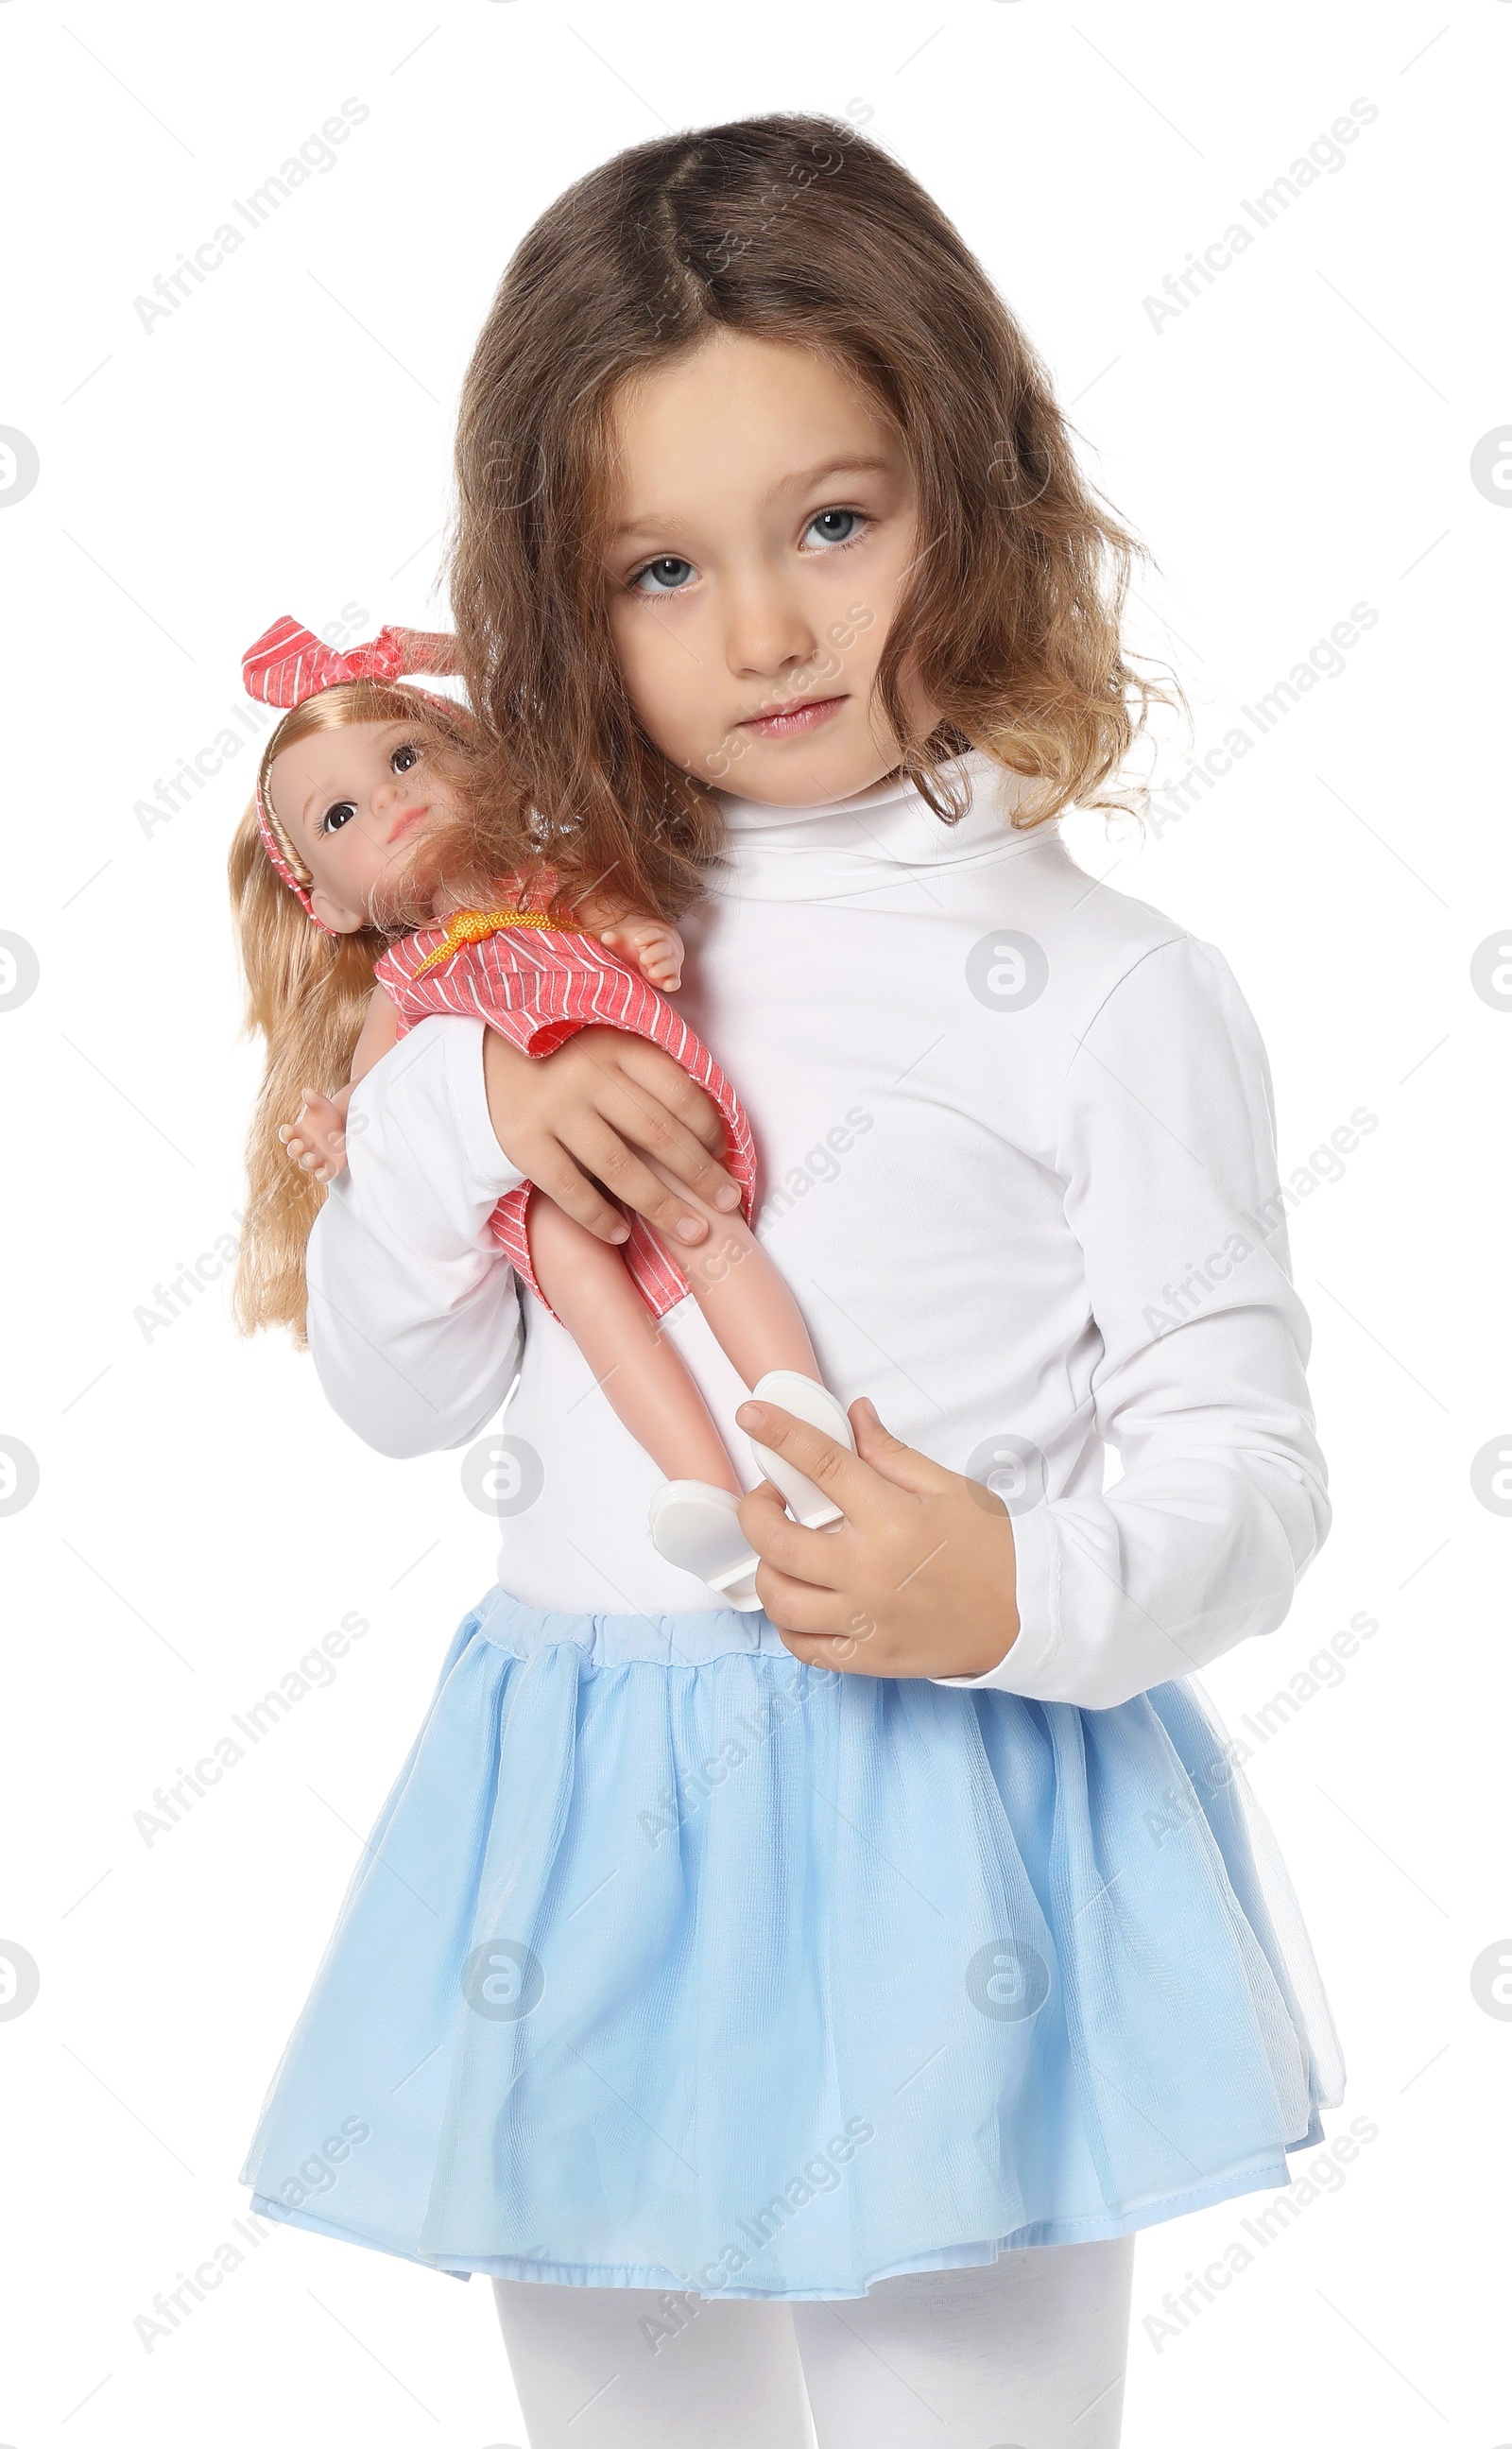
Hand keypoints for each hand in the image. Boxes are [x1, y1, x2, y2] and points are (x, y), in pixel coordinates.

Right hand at [279, 1085, 352, 1184]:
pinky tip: (324, 1171)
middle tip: (299, 1144)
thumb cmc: (327, 1118)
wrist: (346, 1128)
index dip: (286, 1133)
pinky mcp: (329, 1168)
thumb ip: (314, 1099)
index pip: (286, 1135)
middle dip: (295, 1149)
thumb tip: (307, 1091)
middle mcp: (303, 1148)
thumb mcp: (322, 1106)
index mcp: (298, 1133)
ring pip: (306, 1164)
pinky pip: (322, 1175)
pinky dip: (322, 1174)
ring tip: (312, 1158)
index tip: (288, 1128)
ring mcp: (315, 1159)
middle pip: (294, 1151)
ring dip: (307, 1162)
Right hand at [482, 1024, 740, 1247]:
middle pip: (659, 1135)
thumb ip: (645, 1066)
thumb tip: (706, 1123)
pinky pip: (570, 1189)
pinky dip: (599, 1217)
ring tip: (693, 1233)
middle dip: (701, 1175)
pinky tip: (622, 1233)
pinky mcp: (522, 1141)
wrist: (477, 1052)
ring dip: (663, 1207)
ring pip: (621, 1169)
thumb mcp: (604, 1039)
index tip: (725, 1157)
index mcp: (617, 1043)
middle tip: (728, 1204)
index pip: (680, 1092)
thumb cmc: (558, 1050)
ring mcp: (554, 1109)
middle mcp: (588, 1074)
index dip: (710, 1130)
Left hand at [597, 917, 684, 992]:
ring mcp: (670, 963)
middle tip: (643, 958)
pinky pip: (676, 980)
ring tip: (652, 972)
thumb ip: (616, 938)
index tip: (636, 941)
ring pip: (670, 964)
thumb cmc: (637, 946)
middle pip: (664, 948)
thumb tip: (605, 936)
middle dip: (655, 953)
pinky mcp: (671, 978)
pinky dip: (673, 983)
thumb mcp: (625, 940)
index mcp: (654, 936)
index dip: (647, 936)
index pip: (654, 933)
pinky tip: (667, 986)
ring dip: (663, 968)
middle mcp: (665, 949)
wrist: (655, 952)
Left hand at [734, 1396, 1020, 1679]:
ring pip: (779, 1597)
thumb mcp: (947, 1488)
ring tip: (783, 1552)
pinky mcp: (867, 1658)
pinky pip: (802, 1646)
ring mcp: (865, 1620)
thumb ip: (890, 1453)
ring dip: (766, 1568)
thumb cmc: (991, 1548)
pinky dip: (787, 1622)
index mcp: (892, 1520)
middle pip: (776, 1539)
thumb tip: (854, 1415)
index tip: (752, 1417)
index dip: (779, 1434)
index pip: (820, 1465)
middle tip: (767, 1498)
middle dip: (755, 1510)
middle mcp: (870, 1571)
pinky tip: (800, 1598)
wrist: (1029, 1614)